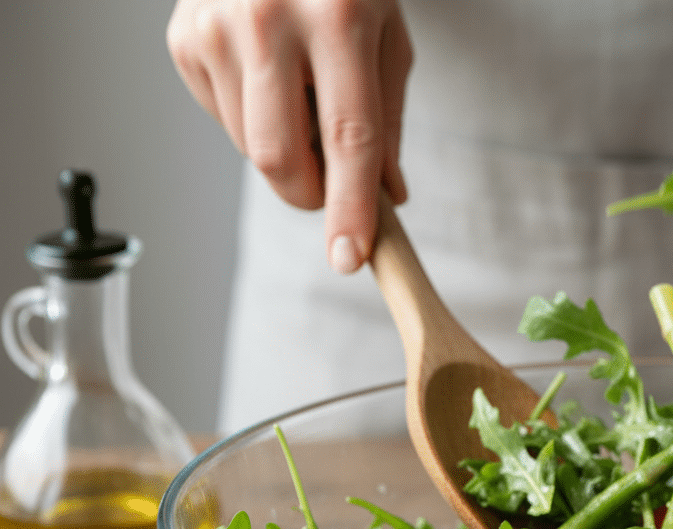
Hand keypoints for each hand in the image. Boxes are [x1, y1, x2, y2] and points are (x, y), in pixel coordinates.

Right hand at [167, 0, 412, 272]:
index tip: (349, 259)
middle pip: (280, 158)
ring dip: (285, 150)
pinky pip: (223, 121)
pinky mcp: (183, 39)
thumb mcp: (387, 37)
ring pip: (250, 148)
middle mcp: (268, 19)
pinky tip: (268, 75)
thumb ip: (386, 121)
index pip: (347, 138)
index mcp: (337, 18)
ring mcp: (214, 28)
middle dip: (311, 195)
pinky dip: (253, 120)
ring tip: (302, 94)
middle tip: (331, 187)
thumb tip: (387, 199)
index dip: (349, 208)